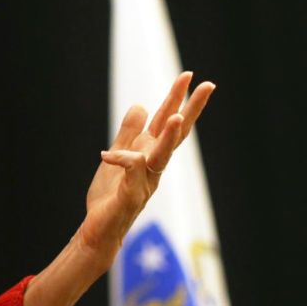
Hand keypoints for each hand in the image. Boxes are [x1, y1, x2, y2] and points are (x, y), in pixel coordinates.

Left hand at [75, 72, 214, 266]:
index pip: (167, 123)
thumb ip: (129, 134)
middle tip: (208, 85)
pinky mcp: (130, 197)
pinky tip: (109, 154)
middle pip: (176, 135)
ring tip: (177, 117)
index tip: (189, 75)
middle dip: (191, 110)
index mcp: (149, 154)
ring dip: (168, 137)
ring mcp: (145, 183)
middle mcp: (153, 167)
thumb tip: (141, 104)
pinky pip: (130, 175)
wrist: (98, 231)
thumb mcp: (117, 157)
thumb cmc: (110, 196)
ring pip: (160, 156)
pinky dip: (123, 161)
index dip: (177, 99)